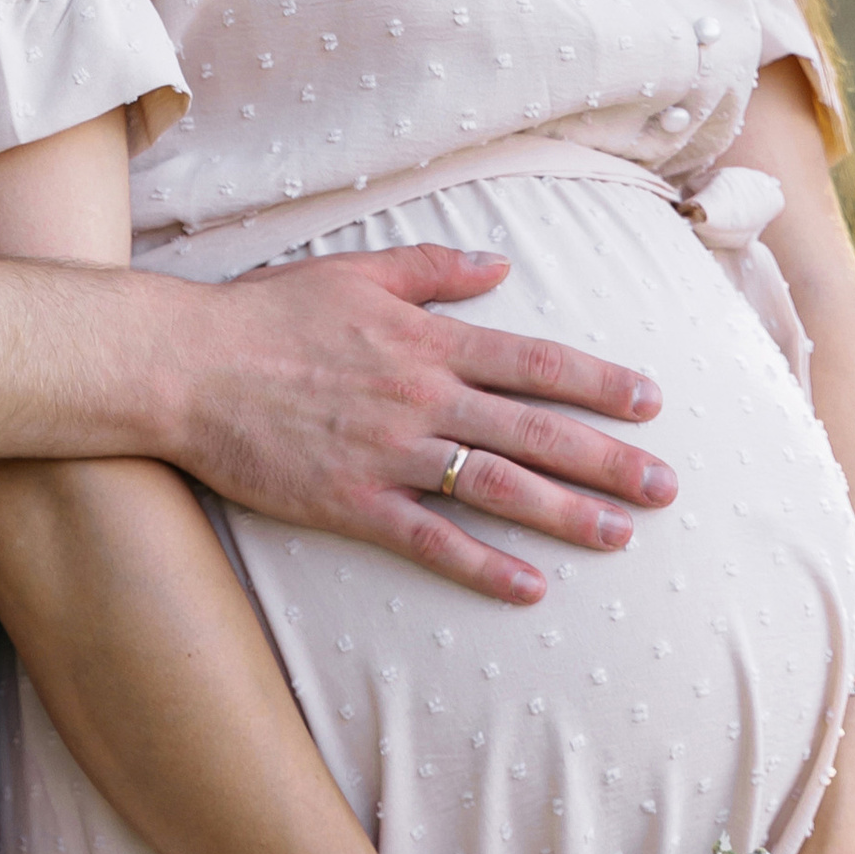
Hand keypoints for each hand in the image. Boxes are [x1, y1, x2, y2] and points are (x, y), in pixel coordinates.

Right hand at [171, 242, 674, 603]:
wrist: (187, 366)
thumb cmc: (266, 314)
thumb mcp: (354, 272)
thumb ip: (432, 270)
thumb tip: (498, 267)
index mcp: (425, 340)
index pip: (533, 362)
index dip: (599, 382)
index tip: (651, 402)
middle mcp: (420, 398)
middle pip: (534, 431)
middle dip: (608, 459)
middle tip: (667, 485)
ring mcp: (389, 453)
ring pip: (498, 488)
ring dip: (566, 514)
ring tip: (621, 534)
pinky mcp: (353, 502)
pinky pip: (431, 540)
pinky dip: (484, 565)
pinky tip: (530, 586)